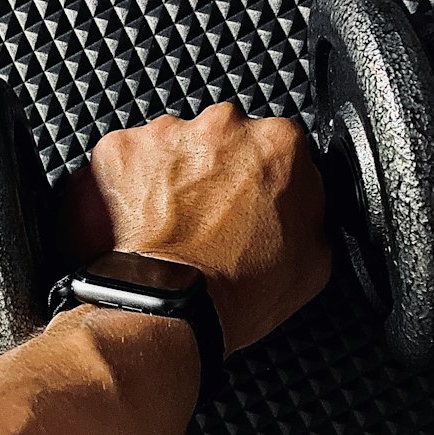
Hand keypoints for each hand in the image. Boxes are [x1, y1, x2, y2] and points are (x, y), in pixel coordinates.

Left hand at [57, 101, 331, 358]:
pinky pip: (125, 159)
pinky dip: (128, 184)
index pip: (276, 147)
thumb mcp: (314, 258)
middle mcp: (223, 126)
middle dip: (215, 171)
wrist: (171, 308)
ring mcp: (167, 133)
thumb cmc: (238, 290)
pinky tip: (138, 221)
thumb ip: (312, 208)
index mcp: (279, 143)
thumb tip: (303, 197)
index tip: (250, 204)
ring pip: (173, 146)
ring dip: (172, 176)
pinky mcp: (119, 148)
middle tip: (208, 218)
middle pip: (222, 139)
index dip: (263, 180)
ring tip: (169, 225)